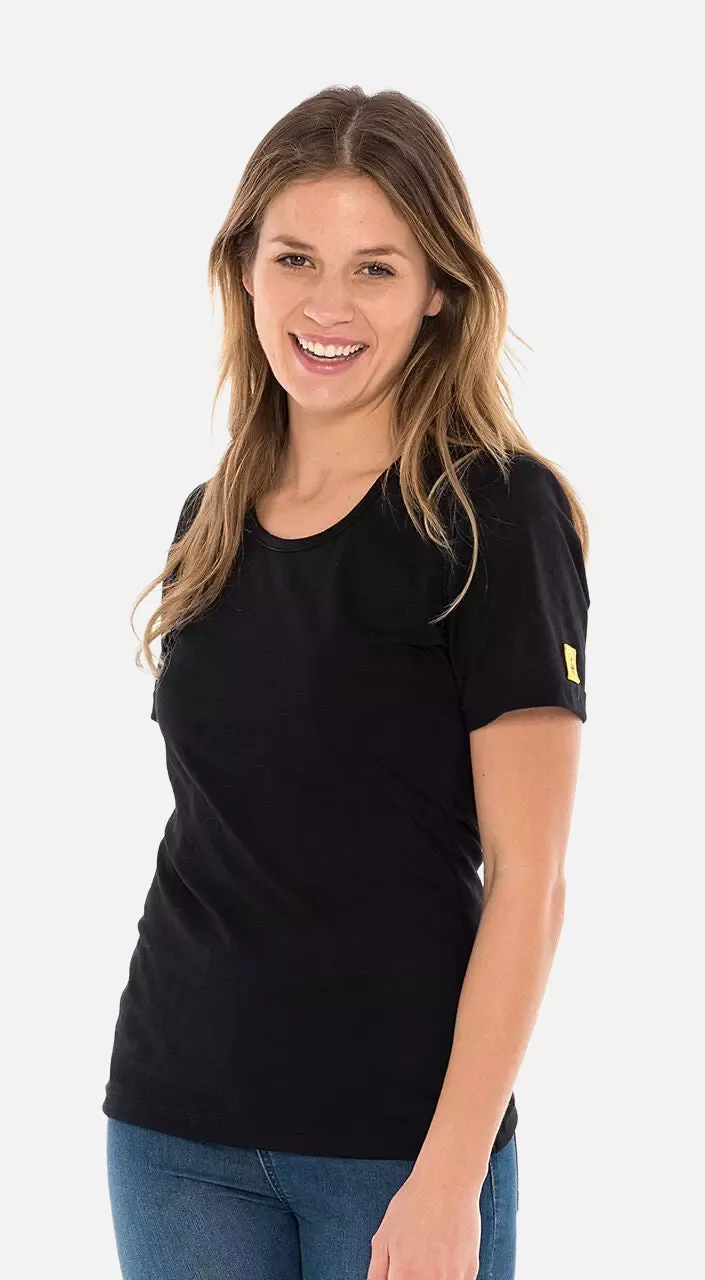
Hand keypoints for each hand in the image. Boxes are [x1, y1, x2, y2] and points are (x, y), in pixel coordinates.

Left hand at [366, 1166, 481, 1279]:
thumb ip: (377, 1273)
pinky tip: (443, 1256)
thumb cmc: (414, 1205)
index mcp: (406, 1276)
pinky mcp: (471, 1272)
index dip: (397, 1279)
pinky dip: (449, 1275)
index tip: (398, 1274)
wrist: (447, 1183)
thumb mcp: (382, 1238)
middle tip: (412, 1262)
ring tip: (428, 1257)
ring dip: (432, 1277)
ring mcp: (454, 1279)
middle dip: (413, 1276)